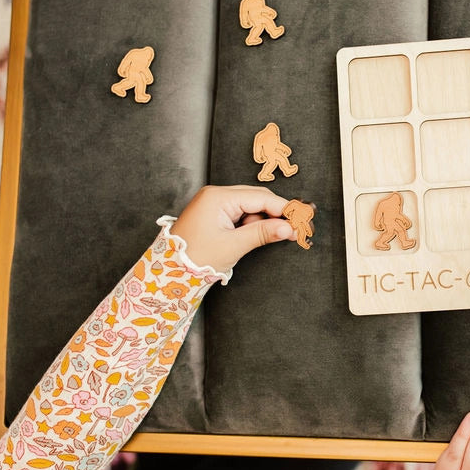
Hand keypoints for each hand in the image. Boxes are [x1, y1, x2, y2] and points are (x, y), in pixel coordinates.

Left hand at [169, 185, 296, 271]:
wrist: (167, 274)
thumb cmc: (194, 259)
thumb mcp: (233, 246)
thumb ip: (262, 233)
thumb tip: (287, 228)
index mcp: (218, 197)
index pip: (260, 198)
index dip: (283, 209)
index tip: (301, 219)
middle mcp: (215, 195)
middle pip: (257, 198)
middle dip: (276, 213)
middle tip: (295, 228)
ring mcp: (214, 204)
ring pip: (250, 206)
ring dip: (264, 220)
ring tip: (278, 235)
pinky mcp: (213, 214)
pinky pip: (240, 214)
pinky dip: (252, 224)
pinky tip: (261, 235)